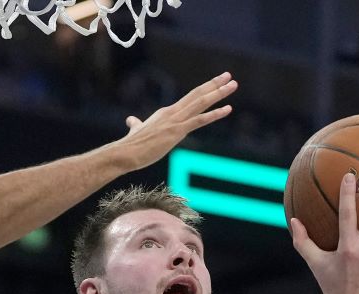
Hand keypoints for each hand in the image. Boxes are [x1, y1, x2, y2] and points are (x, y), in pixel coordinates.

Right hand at [114, 72, 235, 169]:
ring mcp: (176, 120)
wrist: (125, 153)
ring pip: (202, 102)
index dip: (203, 90)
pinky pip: (200, 120)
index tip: (215, 84)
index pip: (189, 98)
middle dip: (214, 84)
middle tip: (228, 76)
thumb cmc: (131, 145)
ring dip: (219, 93)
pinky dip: (215, 113)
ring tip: (233, 84)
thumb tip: (131, 121)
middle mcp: (173, 112)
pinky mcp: (177, 131)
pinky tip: (228, 108)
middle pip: (198, 94)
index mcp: (166, 113)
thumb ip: (136, 124)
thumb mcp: (136, 131)